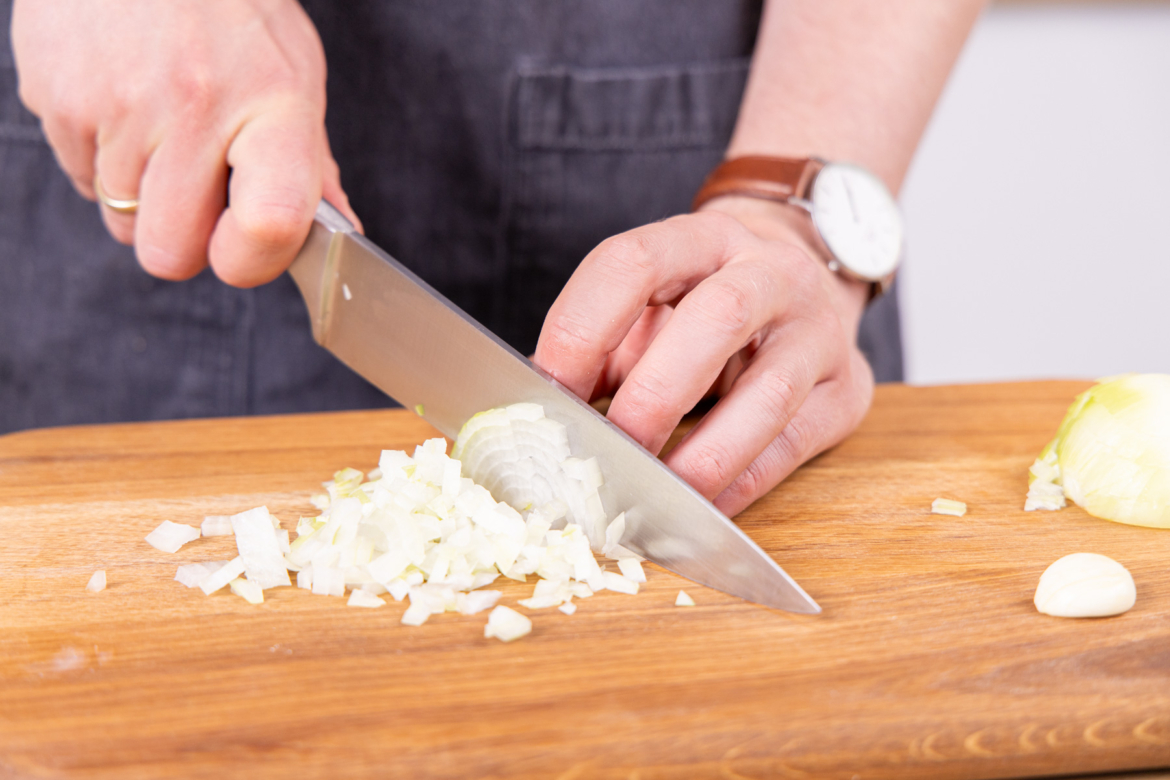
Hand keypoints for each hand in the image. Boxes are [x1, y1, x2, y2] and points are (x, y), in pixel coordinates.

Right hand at [12, 0, 359, 286]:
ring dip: (143, 197)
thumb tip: (340, 237)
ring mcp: (118, 103)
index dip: (253, 261)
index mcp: (273, 104)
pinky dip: (104, 161)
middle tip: (199, 191)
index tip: (247, 247)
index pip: (270, 224)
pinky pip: (82, 180)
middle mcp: (194, 105)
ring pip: (122, 222)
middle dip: (185, 240)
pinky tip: (126, 108)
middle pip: (171, 253)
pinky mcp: (58, 96)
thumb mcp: (293, 74)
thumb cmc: (233, 10)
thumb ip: (311, 165)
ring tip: (163, 130)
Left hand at [534, 197, 874, 515]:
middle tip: (606, 453)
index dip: (581, 327)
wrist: (807, 285)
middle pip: (716, 318)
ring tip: (651, 497)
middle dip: (652, 397)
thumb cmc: (704, 306)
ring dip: (703, 455)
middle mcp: (771, 271)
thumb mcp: (653, 305)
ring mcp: (819, 330)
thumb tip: (545, 419)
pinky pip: (793, 445)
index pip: (633, 262)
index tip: (546, 391)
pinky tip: (698, 507)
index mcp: (702, 238)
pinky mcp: (848, 388)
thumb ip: (604, 350)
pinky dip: (740, 484)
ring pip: (769, 393)